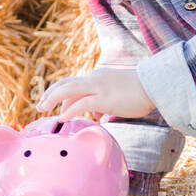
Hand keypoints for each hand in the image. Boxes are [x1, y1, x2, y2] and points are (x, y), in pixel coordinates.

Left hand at [36, 67, 155, 120]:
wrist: (155, 87)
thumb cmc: (140, 93)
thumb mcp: (118, 95)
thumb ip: (104, 103)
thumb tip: (97, 115)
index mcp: (98, 78)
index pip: (74, 84)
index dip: (60, 94)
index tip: (53, 105)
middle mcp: (95, 79)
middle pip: (66, 83)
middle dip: (50, 94)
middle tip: (40, 105)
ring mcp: (99, 87)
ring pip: (68, 89)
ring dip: (52, 98)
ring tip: (43, 108)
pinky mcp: (104, 98)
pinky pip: (81, 103)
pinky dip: (69, 110)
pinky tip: (61, 118)